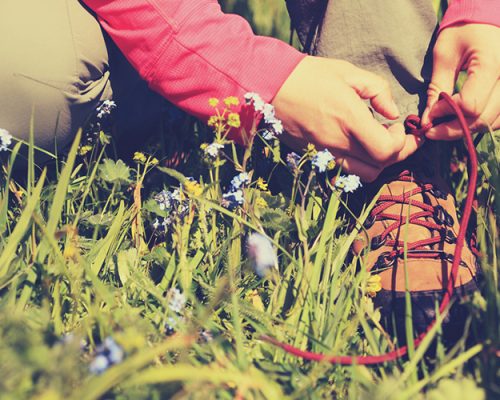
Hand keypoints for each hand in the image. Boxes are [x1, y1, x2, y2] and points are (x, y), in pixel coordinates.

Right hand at [271, 56, 420, 181]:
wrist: (271, 87)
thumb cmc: (309, 75)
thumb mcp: (348, 72)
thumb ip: (377, 91)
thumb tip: (393, 112)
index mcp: (349, 119)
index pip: (387, 150)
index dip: (402, 142)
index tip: (398, 126)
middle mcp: (338, 142)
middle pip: (380, 166)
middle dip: (398, 153)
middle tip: (400, 137)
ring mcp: (325, 152)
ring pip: (363, 174)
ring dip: (378, 163)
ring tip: (378, 144)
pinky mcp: (314, 155)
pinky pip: (344, 170)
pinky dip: (358, 164)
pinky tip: (357, 145)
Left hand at [422, 24, 499, 138]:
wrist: (486, 16)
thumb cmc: (463, 30)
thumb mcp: (444, 55)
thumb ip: (437, 88)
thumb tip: (427, 119)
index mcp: (491, 66)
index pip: (470, 104)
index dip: (446, 113)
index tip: (430, 114)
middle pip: (482, 118)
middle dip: (453, 129)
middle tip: (431, 130)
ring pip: (492, 122)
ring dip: (466, 129)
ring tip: (444, 128)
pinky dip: (480, 123)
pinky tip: (462, 122)